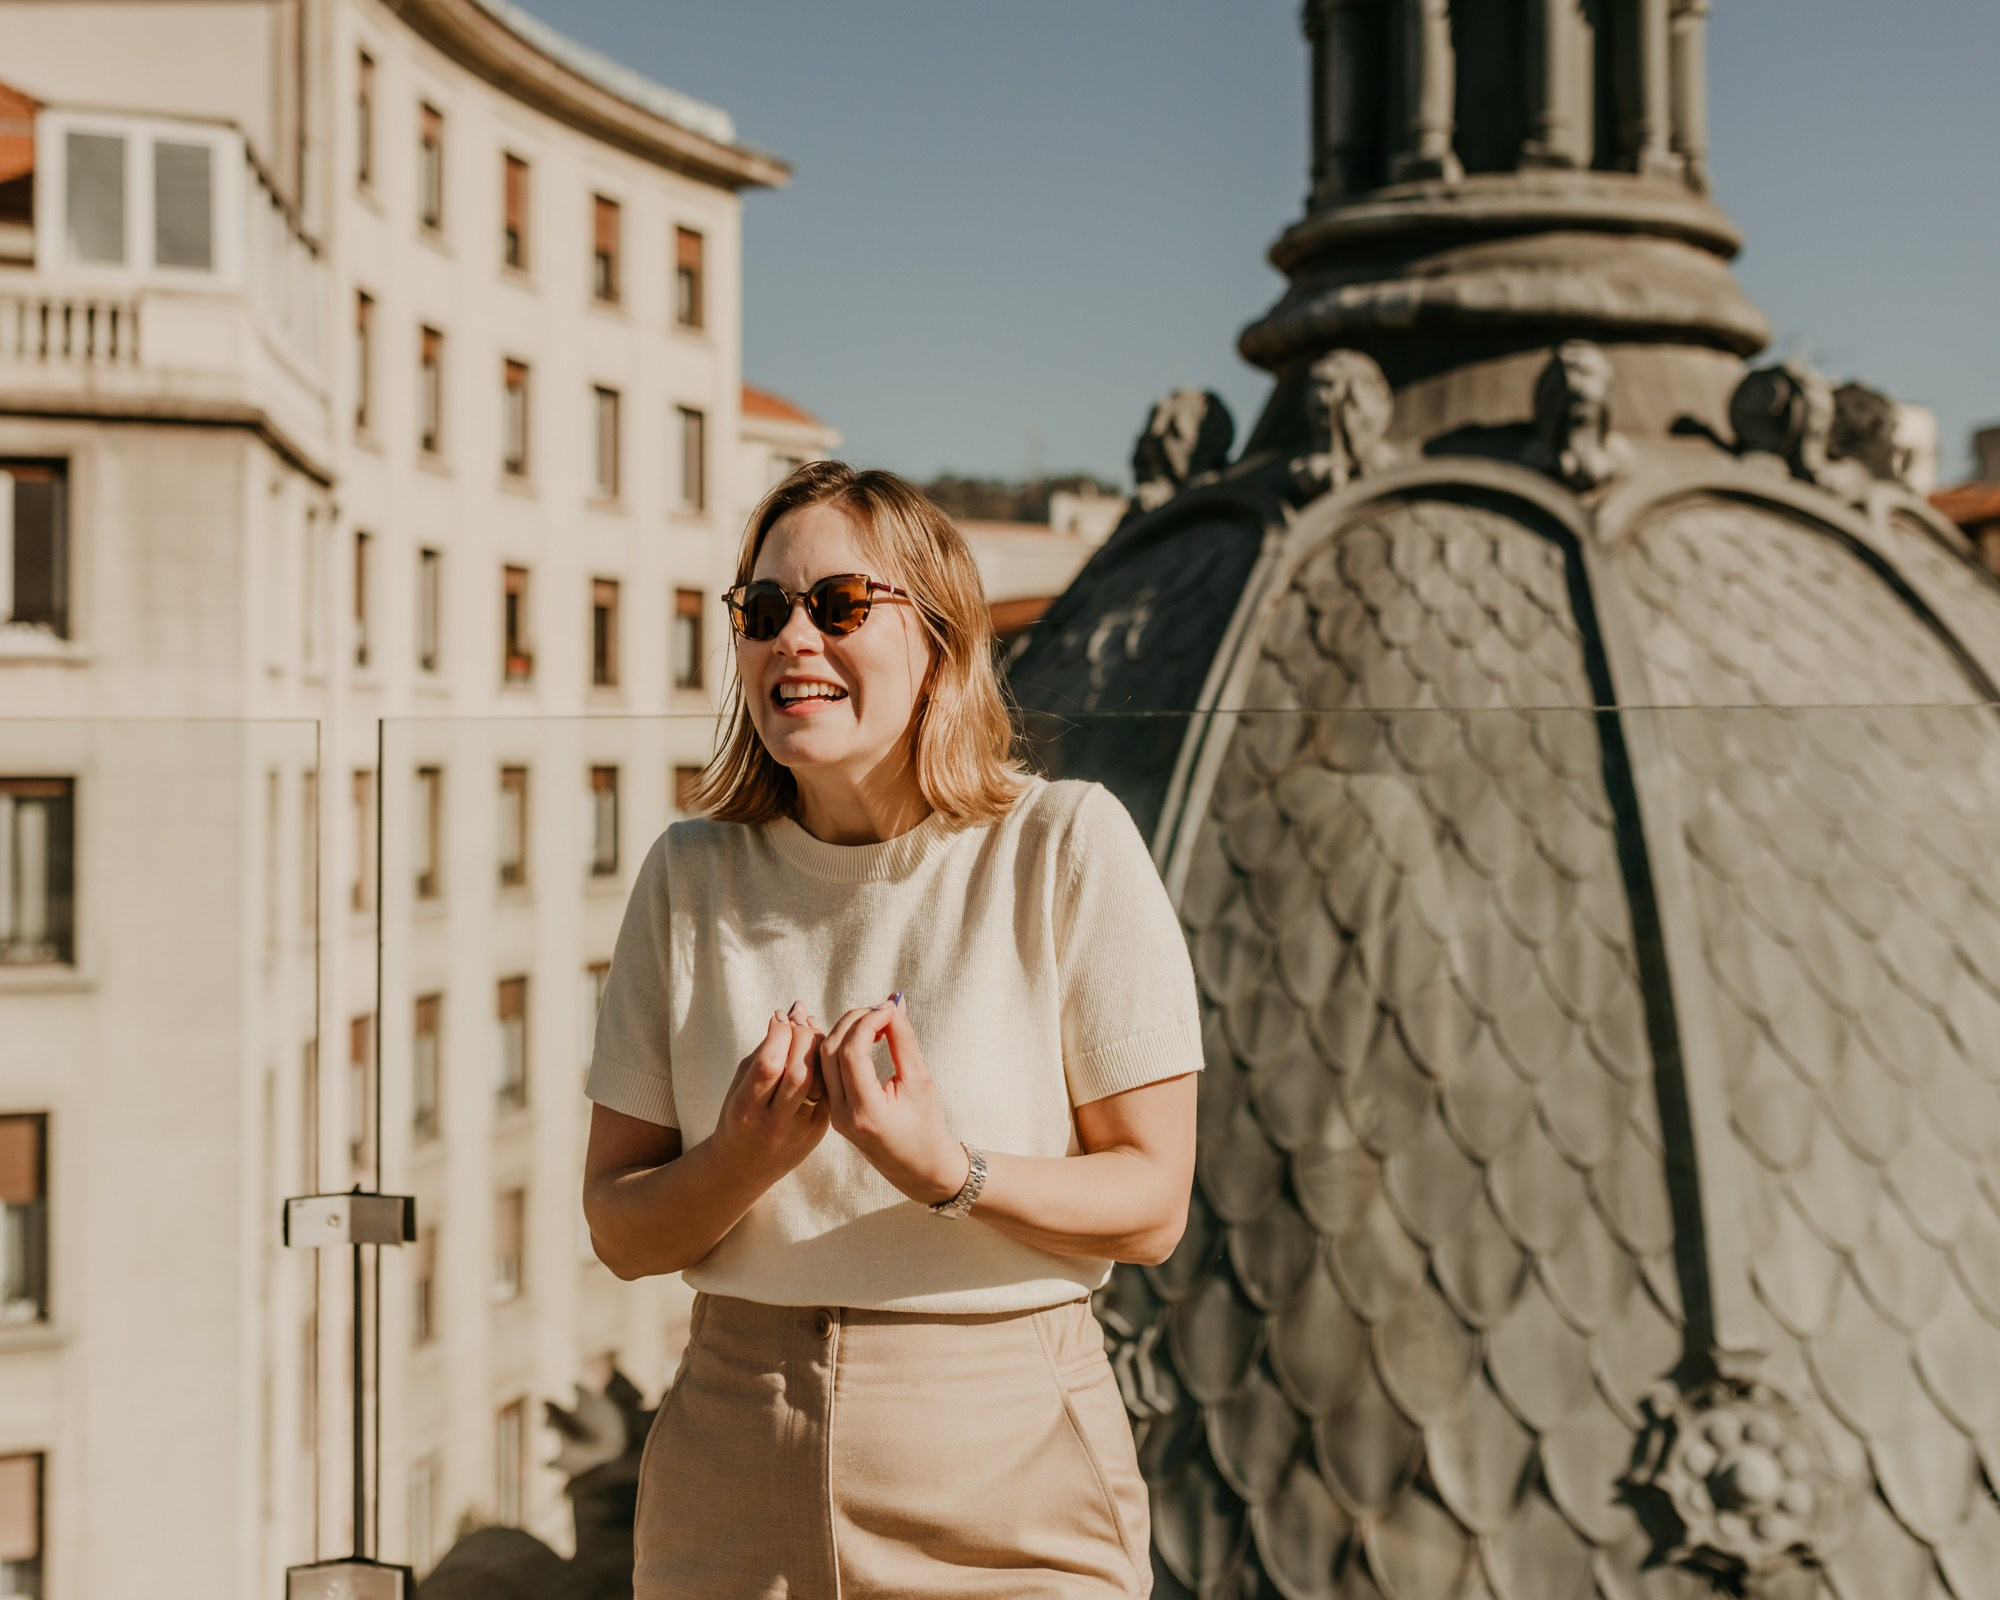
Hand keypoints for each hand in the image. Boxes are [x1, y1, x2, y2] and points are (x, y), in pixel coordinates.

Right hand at [707, 1002, 830, 1186]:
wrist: (747, 1165)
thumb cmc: (741, 1113)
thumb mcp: (741, 1083)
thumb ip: (765, 1049)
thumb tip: (795, 1011)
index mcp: (746, 1109)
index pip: (769, 1064)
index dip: (779, 1033)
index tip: (781, 1016)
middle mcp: (775, 1122)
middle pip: (799, 1070)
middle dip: (803, 1035)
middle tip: (800, 1019)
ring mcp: (800, 1129)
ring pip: (820, 1080)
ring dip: (819, 1047)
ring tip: (810, 1030)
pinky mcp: (819, 1131)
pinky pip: (829, 1089)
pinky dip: (827, 1064)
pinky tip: (819, 1050)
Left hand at [819, 994, 967, 1205]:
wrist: (919, 1168)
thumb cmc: (927, 1127)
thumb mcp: (921, 1082)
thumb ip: (904, 1041)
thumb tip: (892, 1004)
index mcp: (866, 1112)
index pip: (853, 1052)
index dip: (869, 1022)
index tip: (890, 1008)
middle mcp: (841, 1114)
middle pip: (831, 1051)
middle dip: (854, 1021)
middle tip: (882, 1010)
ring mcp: (833, 1114)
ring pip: (824, 1059)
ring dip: (845, 1031)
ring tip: (875, 1021)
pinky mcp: (832, 1110)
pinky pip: (827, 1070)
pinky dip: (840, 1046)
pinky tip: (861, 1035)